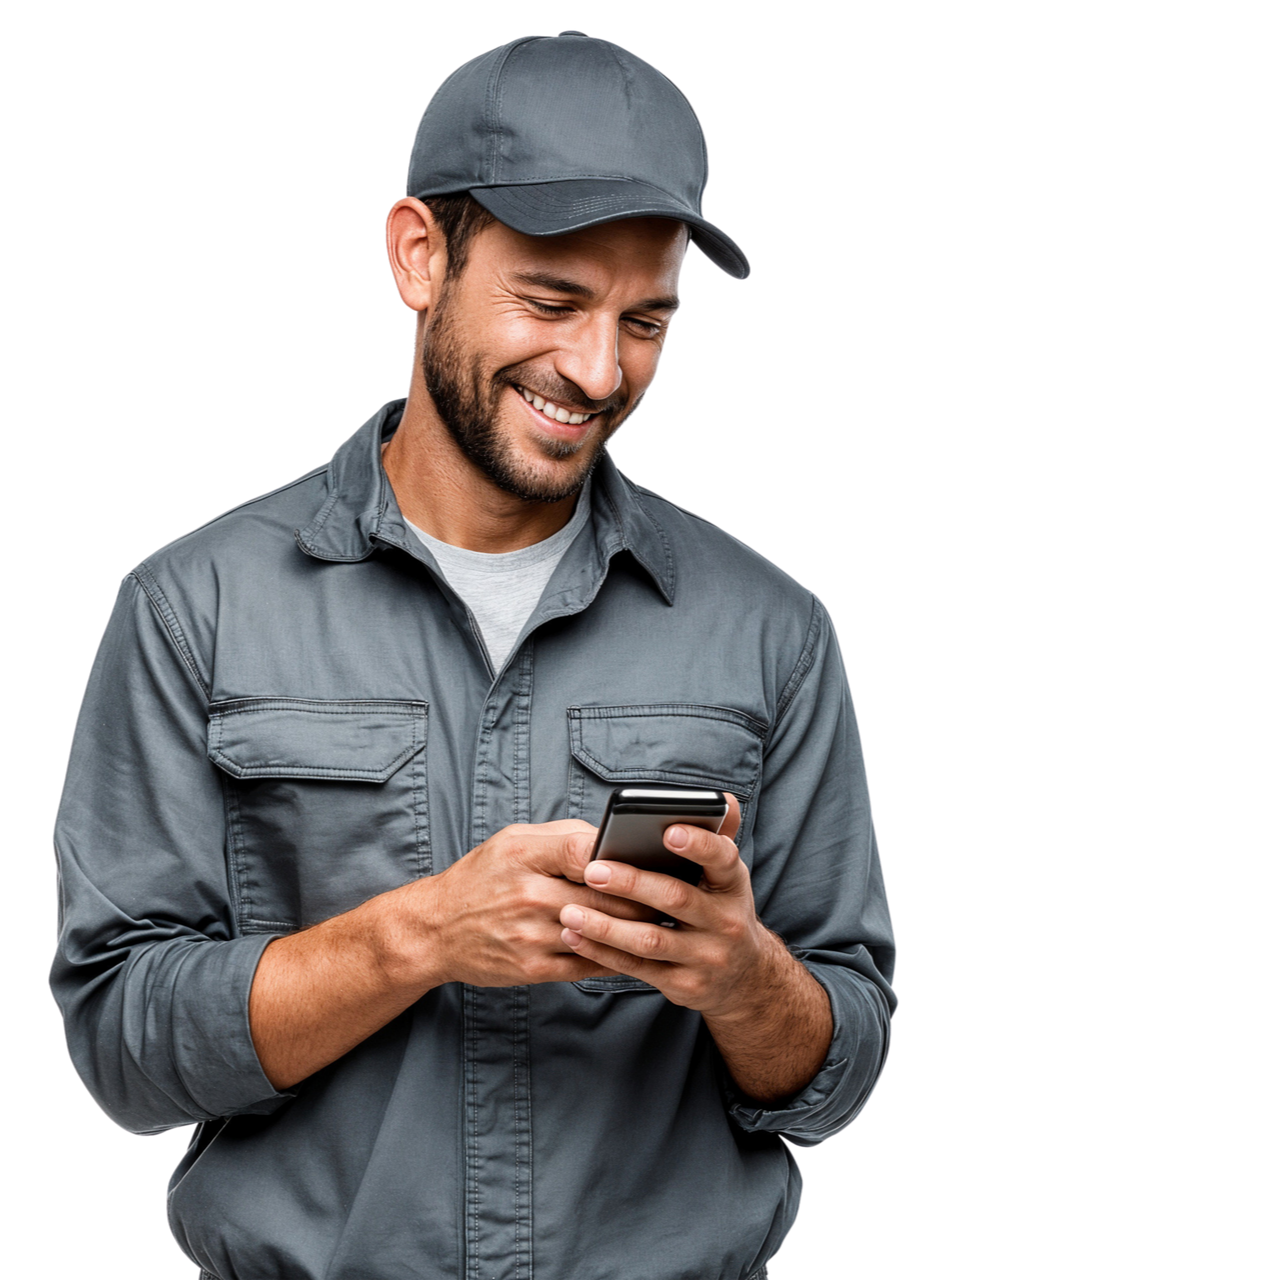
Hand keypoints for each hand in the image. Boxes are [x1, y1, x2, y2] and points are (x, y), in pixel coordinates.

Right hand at [402, 819, 660, 988]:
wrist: (435, 930)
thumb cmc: (481, 877)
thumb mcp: (514, 840)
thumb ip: (564, 836)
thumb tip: (613, 838)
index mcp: (525, 855)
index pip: (583, 851)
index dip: (620, 856)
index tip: (651, 858)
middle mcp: (528, 896)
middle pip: (605, 898)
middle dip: (645, 898)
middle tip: (676, 895)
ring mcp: (531, 936)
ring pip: (602, 934)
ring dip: (637, 930)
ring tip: (666, 922)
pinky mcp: (533, 969)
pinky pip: (588, 964)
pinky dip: (615, 956)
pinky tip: (635, 949)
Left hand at [556, 796, 776, 1017]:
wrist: (743, 977)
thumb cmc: (720, 909)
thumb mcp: (727, 876)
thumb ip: (718, 836)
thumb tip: (722, 798)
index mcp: (733, 884)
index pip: (721, 858)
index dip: (698, 845)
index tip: (667, 831)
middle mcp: (724, 921)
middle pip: (675, 898)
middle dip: (632, 883)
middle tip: (592, 869)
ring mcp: (705, 957)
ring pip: (650, 939)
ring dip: (606, 925)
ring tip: (569, 910)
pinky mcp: (683, 984)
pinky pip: (637, 968)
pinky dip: (602, 953)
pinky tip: (575, 936)